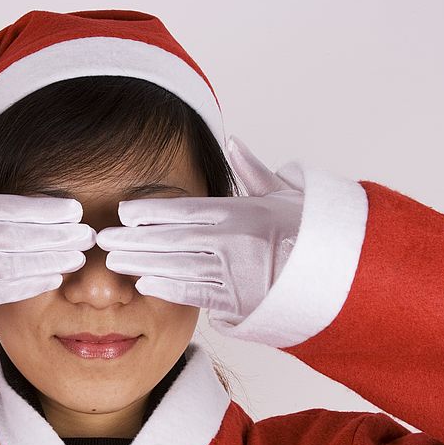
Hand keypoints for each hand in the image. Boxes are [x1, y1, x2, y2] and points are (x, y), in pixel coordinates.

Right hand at [0, 119, 95, 320]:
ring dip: (53, 261)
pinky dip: (30, 285)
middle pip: (24, 237)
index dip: (48, 211)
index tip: (72, 210)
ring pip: (20, 266)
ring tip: (78, 257)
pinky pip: (3, 292)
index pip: (13, 208)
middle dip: (61, 237)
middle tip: (89, 235)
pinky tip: (52, 278)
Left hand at [95, 136, 304, 326]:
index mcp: (241, 212)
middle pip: (172, 239)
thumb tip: (234, 143)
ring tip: (113, 262)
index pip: (186, 209)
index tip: (123, 211)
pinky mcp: (239, 301)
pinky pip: (196, 294)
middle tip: (103, 239)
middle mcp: (234, 241)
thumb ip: (253, 172)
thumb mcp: (286, 195)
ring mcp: (235, 272)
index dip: (151, 211)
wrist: (341, 276)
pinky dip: (168, 289)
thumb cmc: (309, 233)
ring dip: (141, 263)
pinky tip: (143, 283)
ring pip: (177, 266)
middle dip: (134, 239)